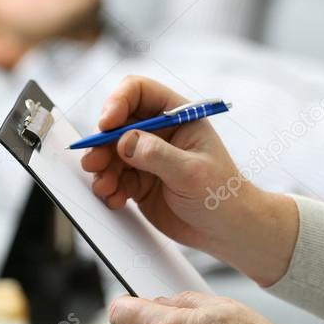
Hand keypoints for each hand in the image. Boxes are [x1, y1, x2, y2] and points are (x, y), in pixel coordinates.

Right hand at [81, 76, 298, 286]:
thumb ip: (157, 156)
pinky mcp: (140, 182)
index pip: (139, 93)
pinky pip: (115, 178)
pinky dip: (109, 188)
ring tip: (104, 188)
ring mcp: (148, 158)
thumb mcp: (191, 172)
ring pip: (111, 153)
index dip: (117, 102)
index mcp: (178, 116)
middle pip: (118, 124)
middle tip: (95, 163)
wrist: (228, 230)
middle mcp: (160, 133)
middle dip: (102, 143)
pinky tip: (115, 200)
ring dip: (102, 169)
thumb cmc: (222, 195)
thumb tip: (124, 142)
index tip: (106, 124)